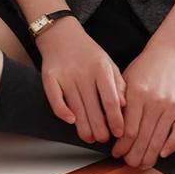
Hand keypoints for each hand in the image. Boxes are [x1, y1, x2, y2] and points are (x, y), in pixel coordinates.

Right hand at [36, 19, 126, 144]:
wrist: (62, 35)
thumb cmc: (88, 53)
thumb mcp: (108, 63)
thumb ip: (118, 84)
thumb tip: (124, 106)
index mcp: (100, 68)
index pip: (110, 100)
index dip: (116, 120)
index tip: (119, 132)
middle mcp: (83, 72)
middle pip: (93, 108)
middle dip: (100, 129)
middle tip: (104, 139)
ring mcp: (65, 75)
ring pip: (76, 108)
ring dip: (84, 128)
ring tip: (90, 137)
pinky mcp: (50, 78)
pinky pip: (55, 99)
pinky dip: (62, 112)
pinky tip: (71, 122)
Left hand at [110, 41, 174, 170]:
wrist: (169, 54)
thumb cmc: (145, 66)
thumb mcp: (126, 79)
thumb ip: (119, 102)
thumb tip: (112, 127)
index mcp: (138, 93)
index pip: (128, 130)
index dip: (122, 147)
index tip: (116, 152)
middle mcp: (155, 102)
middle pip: (143, 139)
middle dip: (133, 156)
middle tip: (128, 162)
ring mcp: (171, 107)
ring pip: (158, 141)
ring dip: (148, 156)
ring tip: (140, 162)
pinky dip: (170, 147)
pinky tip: (160, 153)